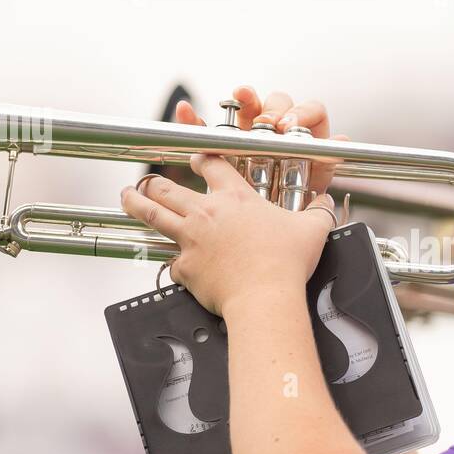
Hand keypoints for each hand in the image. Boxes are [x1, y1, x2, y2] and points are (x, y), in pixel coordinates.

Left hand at [120, 85, 347, 315]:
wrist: (265, 297)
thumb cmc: (286, 263)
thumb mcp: (311, 229)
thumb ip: (319, 212)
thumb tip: (328, 204)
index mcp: (235, 198)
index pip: (212, 164)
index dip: (203, 157)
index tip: (197, 156)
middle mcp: (207, 213)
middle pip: (168, 187)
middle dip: (154, 181)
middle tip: (146, 180)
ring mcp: (191, 238)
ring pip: (152, 213)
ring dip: (136, 202)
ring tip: (126, 196)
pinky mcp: (185, 266)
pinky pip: (171, 261)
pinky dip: (172, 261)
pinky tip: (170, 262)